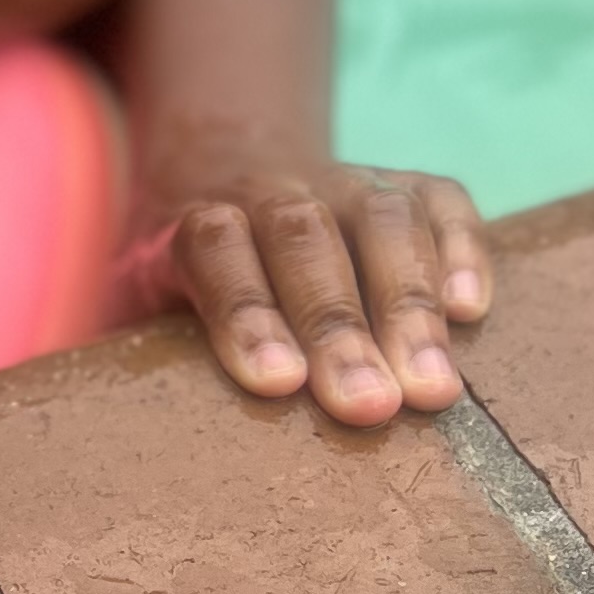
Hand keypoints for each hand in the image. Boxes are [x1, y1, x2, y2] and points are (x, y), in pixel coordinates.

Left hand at [134, 164, 491, 424]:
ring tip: (434, 388)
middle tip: (370, 407)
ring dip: (408, 304)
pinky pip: (441, 201)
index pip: (215, 248)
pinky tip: (471, 310)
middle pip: (303, 239)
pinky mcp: (409, 185)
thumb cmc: (181, 278)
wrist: (226, 170)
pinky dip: (462, 247)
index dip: (244, 312)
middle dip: (338, 326)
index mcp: (195, 219)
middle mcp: (272, 189)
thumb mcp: (131, 299)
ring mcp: (346, 181)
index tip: (278, 383)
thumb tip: (122, 423)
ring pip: (380, 220)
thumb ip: (130, 342)